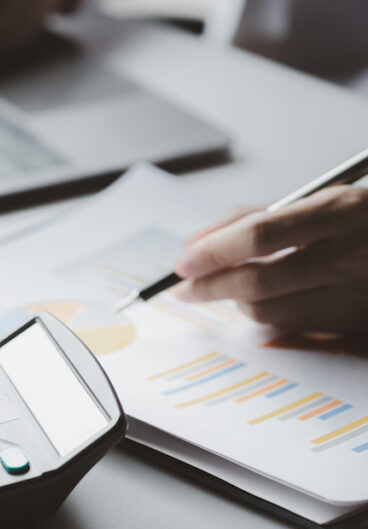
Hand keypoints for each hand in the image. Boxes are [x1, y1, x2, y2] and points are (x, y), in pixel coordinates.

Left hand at [174, 186, 367, 333]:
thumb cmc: (362, 219)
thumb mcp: (319, 198)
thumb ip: (256, 216)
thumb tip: (197, 244)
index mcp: (343, 211)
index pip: (260, 235)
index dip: (214, 250)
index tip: (184, 261)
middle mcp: (352, 254)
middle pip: (259, 279)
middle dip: (210, 286)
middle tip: (183, 286)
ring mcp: (355, 293)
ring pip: (270, 309)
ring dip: (232, 301)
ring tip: (217, 287)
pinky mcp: (352, 322)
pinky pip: (290, 324)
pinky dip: (261, 312)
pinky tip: (252, 299)